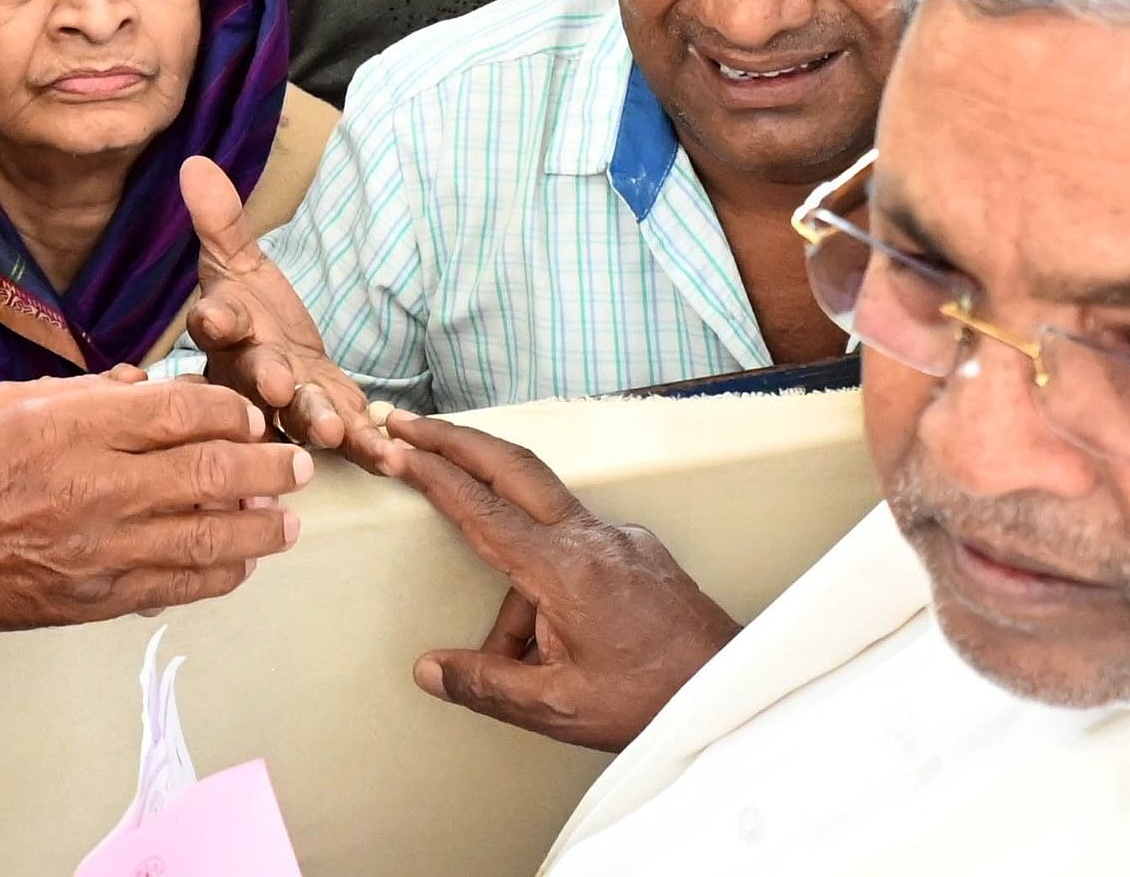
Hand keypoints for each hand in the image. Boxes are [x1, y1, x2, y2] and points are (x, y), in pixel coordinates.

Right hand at [0, 369, 312, 644]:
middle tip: (299, 462)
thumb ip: (82, 392)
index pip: (178, 411)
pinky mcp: (94, 596)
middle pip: (208, 471)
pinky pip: (174, 586)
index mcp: (73, 427)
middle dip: (266, 465)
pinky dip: (217, 576)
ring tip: (290, 519)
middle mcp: (96, 487)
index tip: (249, 412)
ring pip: (205, 535)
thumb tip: (142, 385)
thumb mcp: (5, 400)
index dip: (228, 410)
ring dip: (259, 527)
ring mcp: (99, 548)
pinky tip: (241, 563)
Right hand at [181, 157, 396, 471]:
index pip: (215, 323)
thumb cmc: (254, 313)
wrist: (284, 362)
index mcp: (227, 332)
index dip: (218, 321)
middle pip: (255, 378)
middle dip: (268, 381)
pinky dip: (368, 447)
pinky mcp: (330, 423)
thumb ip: (222, 221)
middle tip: (281, 384)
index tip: (221, 318)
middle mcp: (250, 376)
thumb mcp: (237, 262)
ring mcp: (289, 407)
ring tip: (334, 430)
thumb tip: (195, 165)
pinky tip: (390, 457)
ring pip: (298, 416)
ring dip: (316, 421)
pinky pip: (347, 438)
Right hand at [390, 413, 736, 751]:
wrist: (731, 688)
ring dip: (513, 568)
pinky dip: (546, 579)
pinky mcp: (636, 549)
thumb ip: (488, 683)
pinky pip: (574, 548)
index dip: (434, 475)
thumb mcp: (559, 705)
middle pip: (512, 467)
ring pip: (542, 525)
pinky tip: (553, 641)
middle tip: (409, 425)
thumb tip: (430, 669)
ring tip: (520, 656)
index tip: (398, 447)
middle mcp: (593, 537)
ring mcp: (619, 537)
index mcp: (566, 569)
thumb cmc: (653, 698)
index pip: (483, 510)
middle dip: (456, 442)